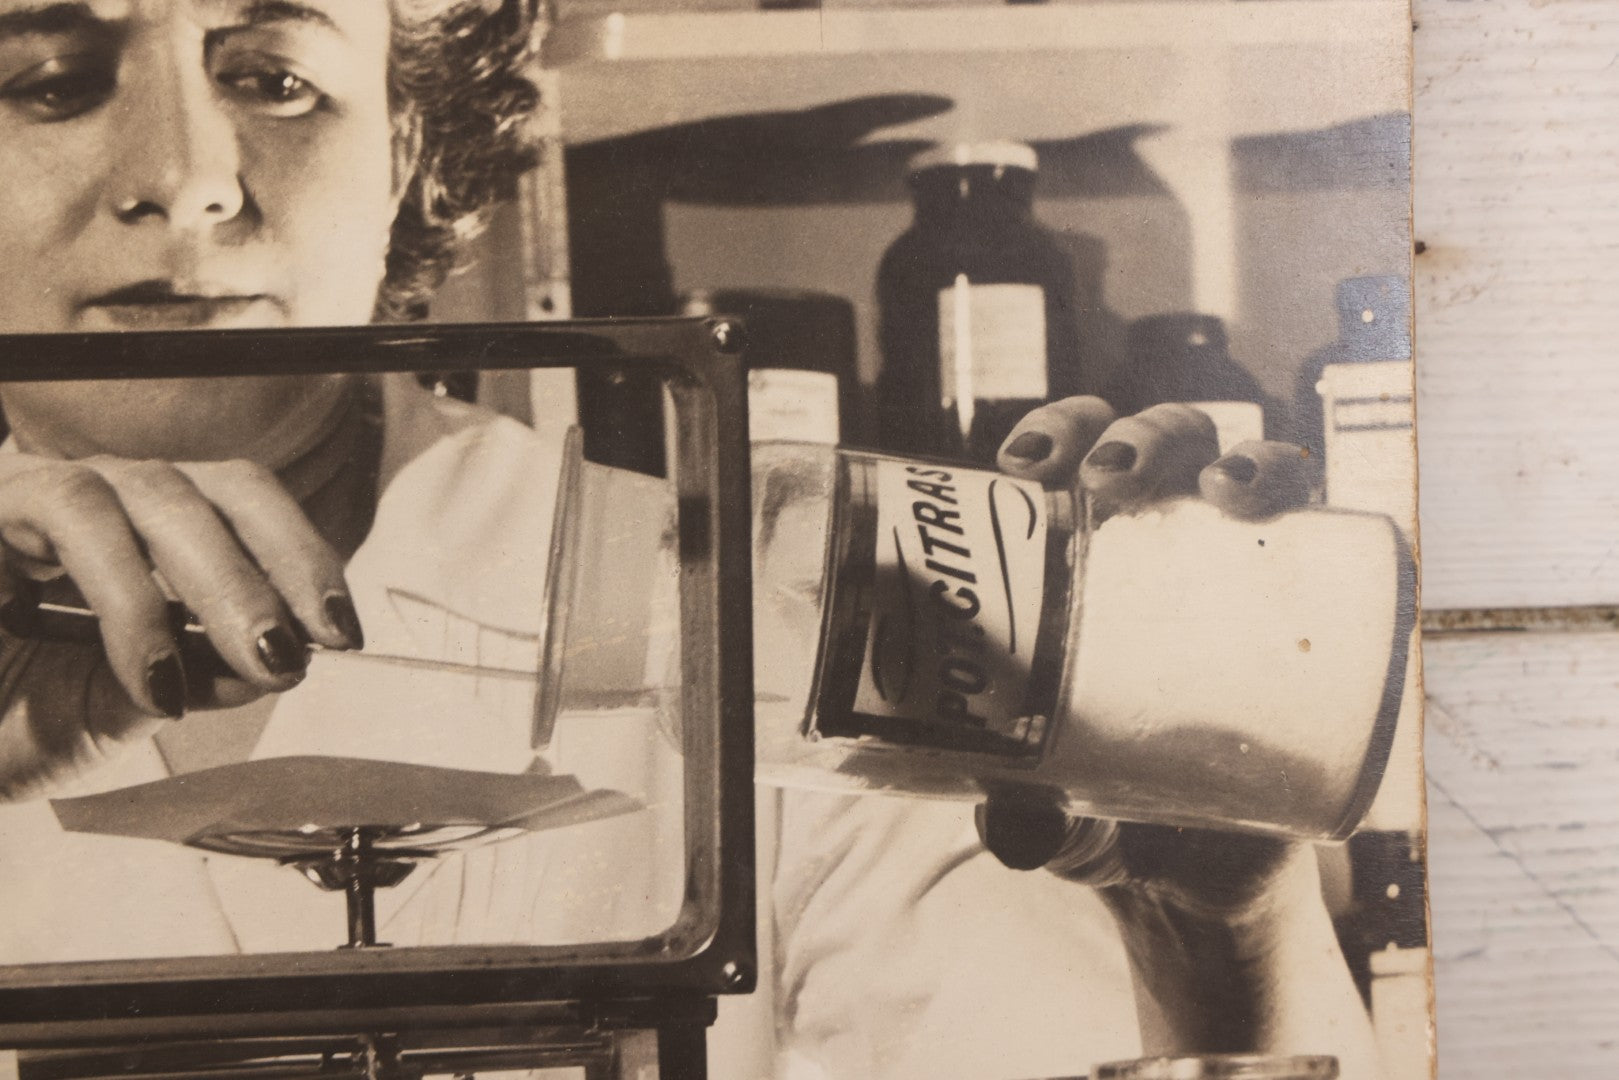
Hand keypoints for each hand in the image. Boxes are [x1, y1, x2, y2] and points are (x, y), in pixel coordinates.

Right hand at [0, 452, 360, 799]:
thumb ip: (191, 676)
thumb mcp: (107, 707)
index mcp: (138, 532)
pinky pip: (71, 515)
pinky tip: (154, 674)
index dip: (301, 553)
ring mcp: (32, 489)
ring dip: (216, 581)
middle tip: (308, 647)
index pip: (240, 506)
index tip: (342, 628)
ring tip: (251, 662)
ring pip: (148, 493)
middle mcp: (93, 496)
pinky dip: (130, 598)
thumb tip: (277, 658)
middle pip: (212, 488)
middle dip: (274, 568)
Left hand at [983, 397, 1318, 914]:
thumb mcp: (1055, 807)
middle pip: (1154, 444)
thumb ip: (1029, 819)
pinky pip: (1322, 524)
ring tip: (1220, 487)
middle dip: (1135, 436)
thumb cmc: (1103, 805)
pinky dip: (1306, 495)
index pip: (1071, 456)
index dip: (1052, 432)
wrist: (1203, 873)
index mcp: (1087, 552)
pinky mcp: (1314, 604)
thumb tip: (1015, 832)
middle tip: (1109, 480)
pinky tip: (1285, 501)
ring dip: (1238, 453)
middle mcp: (1166, 539)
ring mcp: (1243, 565)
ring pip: (1246, 464)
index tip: (1018, 465)